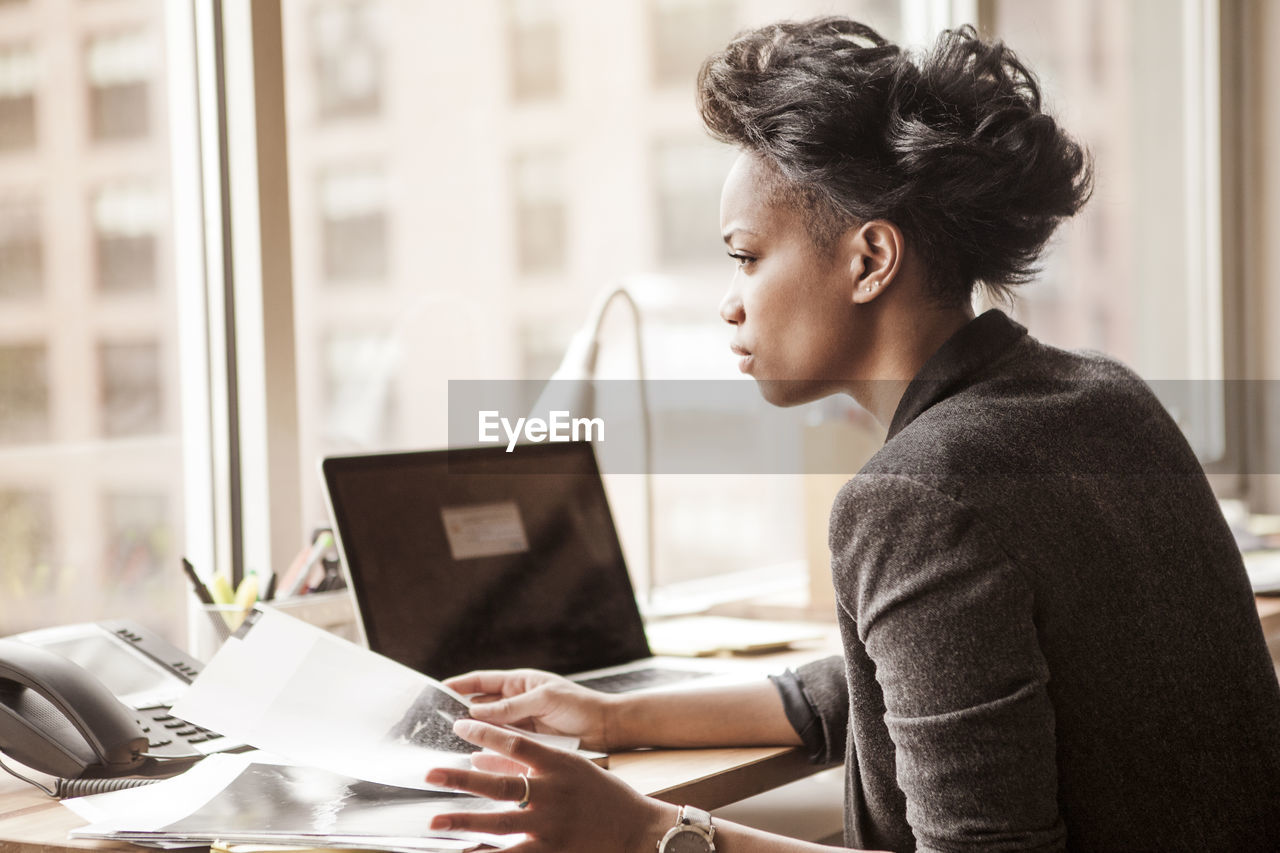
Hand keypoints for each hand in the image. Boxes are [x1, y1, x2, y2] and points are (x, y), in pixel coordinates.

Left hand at [426, 719, 673, 852]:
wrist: (637, 829)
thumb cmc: (603, 795)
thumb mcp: (574, 768)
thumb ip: (534, 763)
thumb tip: (485, 758)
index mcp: (560, 765)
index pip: (515, 742)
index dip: (485, 733)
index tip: (460, 727)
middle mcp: (552, 793)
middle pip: (498, 782)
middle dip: (461, 779)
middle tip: (431, 774)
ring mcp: (550, 825)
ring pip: (497, 822)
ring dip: (463, 821)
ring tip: (435, 820)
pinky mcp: (550, 851)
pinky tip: (463, 852)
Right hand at [444, 669, 617, 750]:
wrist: (606, 728)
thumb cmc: (579, 705)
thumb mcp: (544, 700)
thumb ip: (511, 707)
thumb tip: (474, 711)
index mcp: (521, 682)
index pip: (483, 680)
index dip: (460, 684)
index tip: (437, 690)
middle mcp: (517, 701)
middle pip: (481, 704)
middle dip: (460, 710)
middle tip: (435, 722)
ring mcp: (521, 722)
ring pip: (489, 726)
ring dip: (473, 732)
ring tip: (447, 741)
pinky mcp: (528, 742)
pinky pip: (502, 743)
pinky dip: (488, 748)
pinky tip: (473, 756)